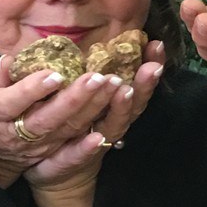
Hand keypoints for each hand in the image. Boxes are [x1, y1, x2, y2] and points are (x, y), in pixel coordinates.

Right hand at [0, 58, 121, 187]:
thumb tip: (13, 60)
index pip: (12, 101)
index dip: (33, 89)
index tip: (55, 74)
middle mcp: (14, 133)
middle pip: (45, 118)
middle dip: (74, 98)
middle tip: (97, 77)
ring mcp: (34, 146)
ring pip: (64, 130)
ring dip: (90, 110)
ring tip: (112, 86)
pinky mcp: (48, 154)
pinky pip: (69, 151)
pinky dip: (86, 147)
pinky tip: (102, 137)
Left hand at [25, 42, 166, 206]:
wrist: (50, 170)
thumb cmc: (65, 123)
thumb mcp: (75, 92)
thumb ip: (83, 67)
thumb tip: (88, 36)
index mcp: (110, 105)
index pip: (134, 82)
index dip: (147, 66)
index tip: (156, 45)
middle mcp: (109, 123)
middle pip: (132, 104)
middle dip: (143, 85)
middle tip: (151, 66)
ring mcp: (94, 143)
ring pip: (112, 126)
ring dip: (120, 109)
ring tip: (125, 90)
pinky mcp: (69, 161)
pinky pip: (79, 155)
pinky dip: (88, 148)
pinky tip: (95, 139)